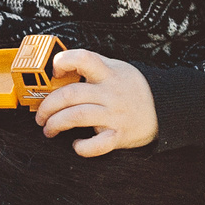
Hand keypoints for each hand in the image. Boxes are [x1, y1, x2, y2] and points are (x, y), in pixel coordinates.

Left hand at [36, 51, 155, 154]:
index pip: (83, 58)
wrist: (164, 109)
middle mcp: (110, 93)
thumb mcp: (117, 68)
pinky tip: (77, 144)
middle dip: (47, 106)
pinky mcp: (118, 135)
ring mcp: (115, 115)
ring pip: (77, 117)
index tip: (54, 72)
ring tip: (49, 129)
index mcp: (108, 73)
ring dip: (56, 124)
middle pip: (70, 94)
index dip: (63, 62)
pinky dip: (83, 147)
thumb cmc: (132, 89)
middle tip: (40, 115)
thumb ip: (93, 65)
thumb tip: (60, 65)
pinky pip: (97, 144)